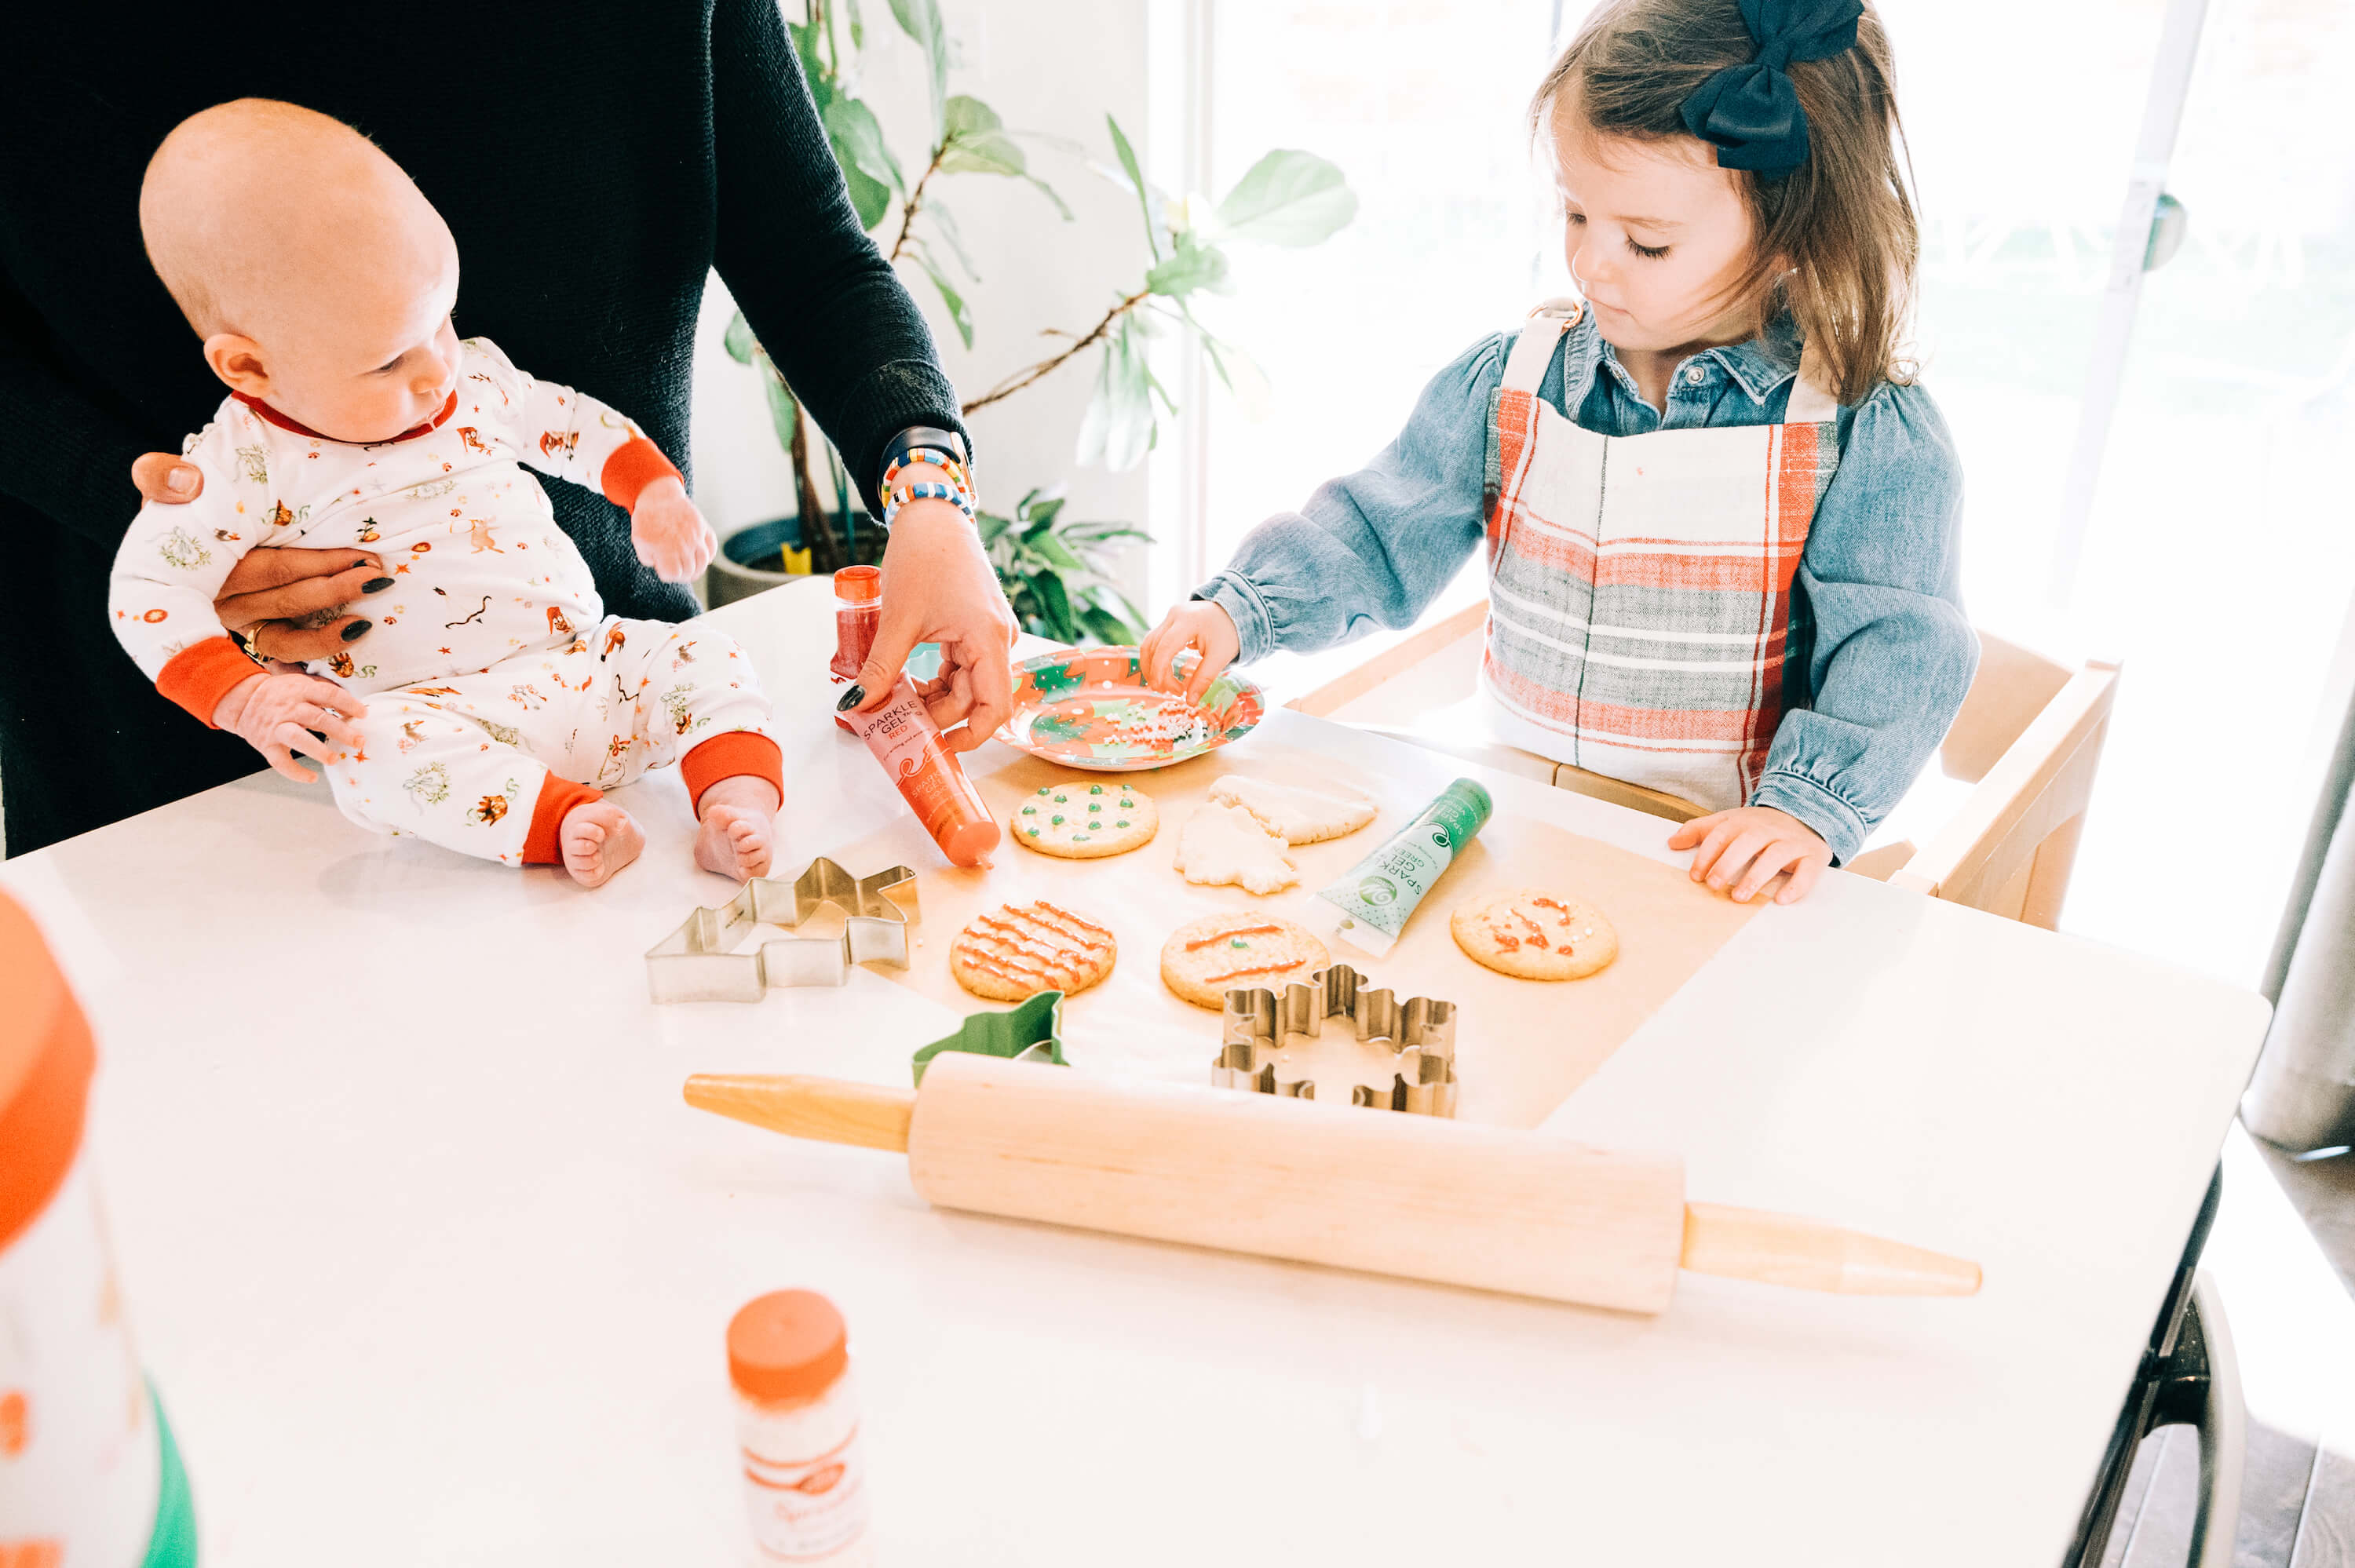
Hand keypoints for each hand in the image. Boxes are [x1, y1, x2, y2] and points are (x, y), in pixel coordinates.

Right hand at [135, 451, 389, 664]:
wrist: (167, 543)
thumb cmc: (180, 507)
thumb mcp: (160, 484)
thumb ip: (159, 475)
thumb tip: (188, 481)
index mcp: (200, 557)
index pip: (268, 564)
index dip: (318, 562)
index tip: (362, 554)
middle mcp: (215, 594)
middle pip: (283, 591)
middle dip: (337, 581)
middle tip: (378, 570)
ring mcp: (232, 618)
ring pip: (286, 623)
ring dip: (333, 610)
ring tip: (373, 590)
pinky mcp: (247, 634)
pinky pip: (283, 650)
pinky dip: (319, 646)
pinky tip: (354, 632)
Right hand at [213, 670, 368, 783]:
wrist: (243, 700)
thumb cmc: (280, 694)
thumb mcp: (301, 684)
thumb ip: (325, 692)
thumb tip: (354, 707)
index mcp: (301, 690)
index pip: (328, 694)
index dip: (348, 703)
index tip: (364, 713)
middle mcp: (289, 708)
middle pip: (317, 718)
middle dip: (341, 731)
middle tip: (359, 741)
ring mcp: (277, 727)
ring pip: (298, 738)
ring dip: (318, 750)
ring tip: (334, 760)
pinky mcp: (266, 744)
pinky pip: (280, 761)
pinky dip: (295, 772)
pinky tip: (312, 778)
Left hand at [630, 476, 716, 582]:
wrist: (658, 496)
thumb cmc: (646, 519)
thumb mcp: (639, 541)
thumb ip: (648, 559)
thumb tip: (661, 566)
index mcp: (667, 549)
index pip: (674, 574)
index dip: (668, 575)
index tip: (664, 571)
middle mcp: (684, 544)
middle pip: (690, 570)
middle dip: (683, 575)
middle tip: (678, 573)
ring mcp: (696, 535)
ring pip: (703, 561)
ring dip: (698, 569)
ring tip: (692, 570)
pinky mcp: (702, 526)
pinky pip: (712, 545)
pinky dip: (709, 554)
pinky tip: (703, 558)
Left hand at [856, 497, 1018, 752]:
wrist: (931, 514)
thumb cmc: (924, 556)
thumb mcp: (898, 619)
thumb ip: (879, 669)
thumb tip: (856, 705)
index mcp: (989, 639)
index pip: (995, 707)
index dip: (971, 736)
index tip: (938, 747)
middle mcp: (998, 639)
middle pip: (976, 699)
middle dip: (938, 715)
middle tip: (896, 722)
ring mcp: (989, 633)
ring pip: (967, 685)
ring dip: (935, 698)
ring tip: (896, 699)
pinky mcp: (977, 627)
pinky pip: (963, 667)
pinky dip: (938, 680)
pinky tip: (910, 680)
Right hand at [1139, 599, 1239, 701]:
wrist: (1234, 612)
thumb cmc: (1229, 633)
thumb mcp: (1220, 657)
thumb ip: (1204, 679)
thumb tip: (1190, 702)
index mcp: (1188, 621)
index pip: (1165, 647)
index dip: (1159, 670)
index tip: (1162, 689)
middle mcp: (1174, 615)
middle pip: (1153, 646)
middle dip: (1155, 672)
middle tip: (1167, 691)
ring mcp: (1169, 617)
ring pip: (1149, 643)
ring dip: (1151, 666)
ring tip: (1163, 685)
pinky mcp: (1168, 622)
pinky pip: (1154, 641)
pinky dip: (1155, 659)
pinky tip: (1163, 673)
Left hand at [1668, 805, 1832, 903]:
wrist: (1807, 815)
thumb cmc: (1760, 827)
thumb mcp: (1730, 823)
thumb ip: (1701, 830)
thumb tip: (1672, 842)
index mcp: (1745, 822)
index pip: (1722, 834)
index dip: (1707, 854)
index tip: (1695, 876)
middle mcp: (1768, 830)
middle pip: (1747, 842)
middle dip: (1727, 863)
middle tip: (1713, 885)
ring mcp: (1792, 843)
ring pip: (1775, 856)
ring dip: (1756, 877)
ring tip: (1739, 897)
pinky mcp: (1813, 857)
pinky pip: (1807, 871)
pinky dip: (1796, 886)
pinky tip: (1781, 900)